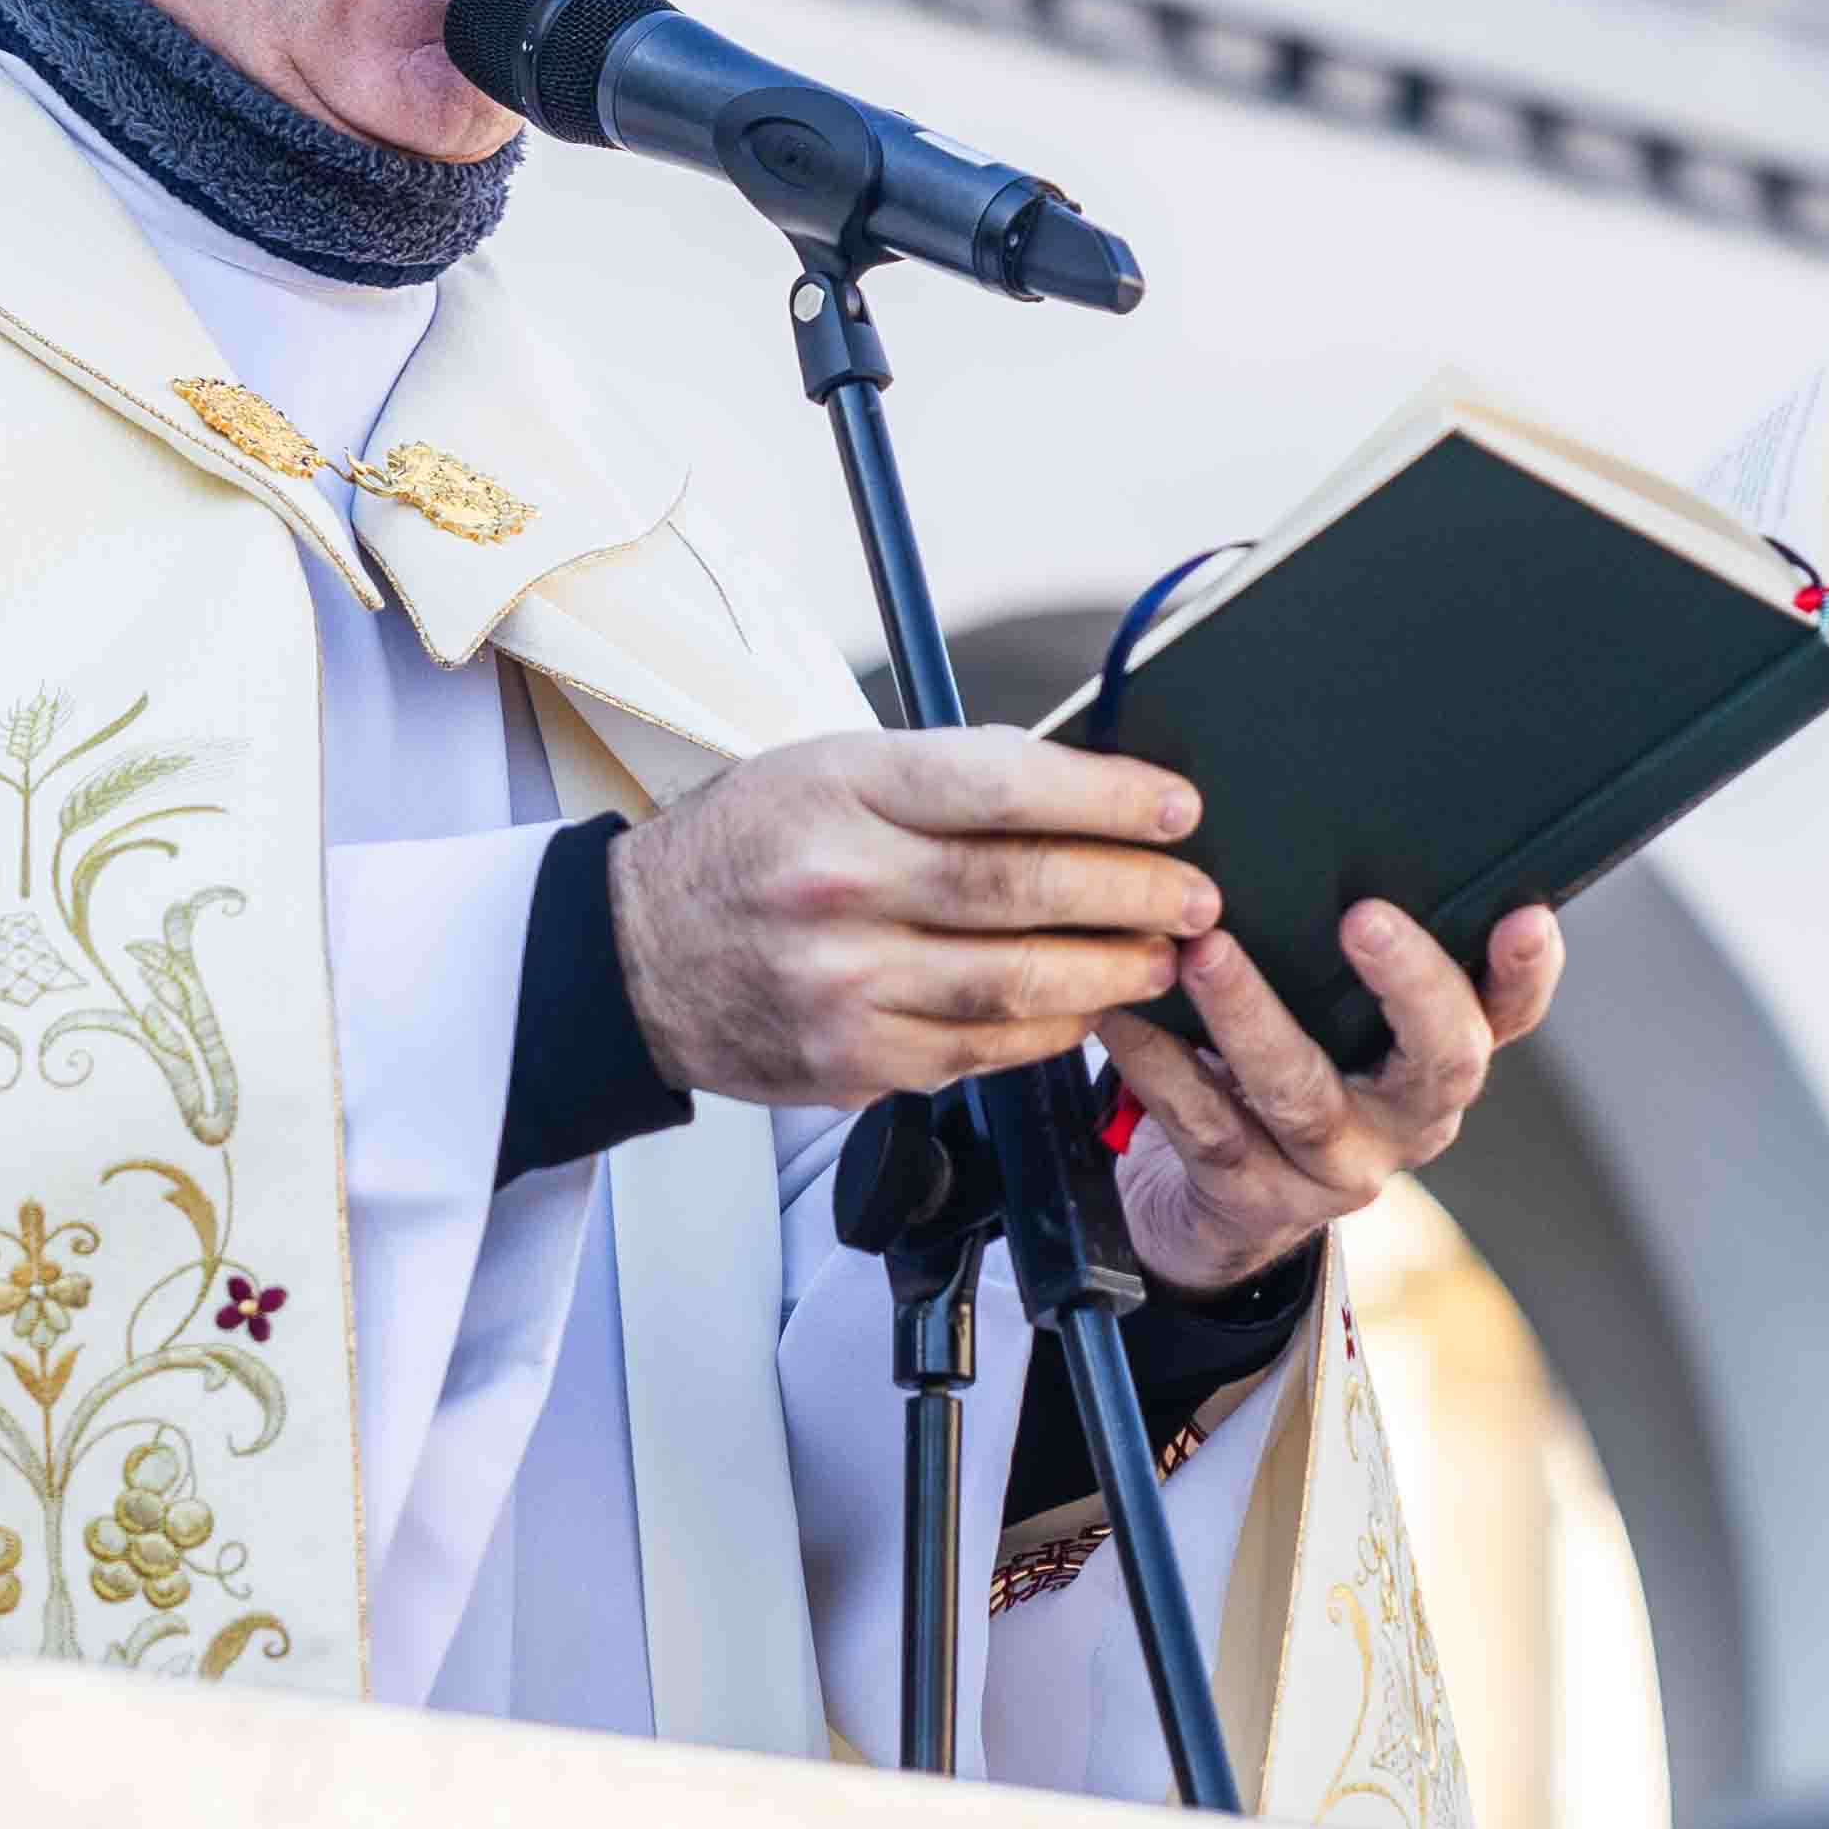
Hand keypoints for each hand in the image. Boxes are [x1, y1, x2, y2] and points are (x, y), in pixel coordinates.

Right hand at [610, 728, 1211, 1105]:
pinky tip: (1086, 1008)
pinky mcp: (850, 1060)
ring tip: (1161, 955)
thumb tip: (1082, 792)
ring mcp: (843, 982)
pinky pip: (980, 1050)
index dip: (1109, 797)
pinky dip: (1049, 1031)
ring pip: (1015, 983)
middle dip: (1135, 892)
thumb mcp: (826, 768)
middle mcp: (839, 883)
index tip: (1176, 807)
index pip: (1003, 785)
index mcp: (840, 787)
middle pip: (1024, 889)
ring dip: (1111, 971)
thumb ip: (943, 780)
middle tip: (1195, 894)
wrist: (633, 954)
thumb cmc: (744, 846)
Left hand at [1100, 900, 1561, 1298]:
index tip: (1524, 914)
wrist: (1223, 1208)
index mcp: (1440, 1061)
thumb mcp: (1343, 1017)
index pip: (1510, 1013)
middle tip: (1367, 918)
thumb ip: (1359, 950)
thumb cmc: (1295, 1066)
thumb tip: (1336, 807)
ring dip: (1253, 1016)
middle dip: (1412, 987)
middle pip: (1443, 1061)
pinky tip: (1126, 1010)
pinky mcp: (1251, 1192)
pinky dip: (1158, 1062)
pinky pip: (1203, 1123)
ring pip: (1302, 1093)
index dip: (1529, 970)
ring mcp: (1333, 1165)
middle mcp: (1407, 1119)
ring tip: (1207, 950)